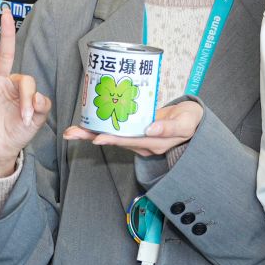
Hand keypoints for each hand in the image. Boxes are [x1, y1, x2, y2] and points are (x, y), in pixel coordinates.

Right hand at [0, 6, 49, 177]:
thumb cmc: (17, 133)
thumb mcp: (37, 121)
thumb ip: (41, 107)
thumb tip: (36, 97)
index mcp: (18, 85)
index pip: (25, 79)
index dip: (28, 97)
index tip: (27, 116)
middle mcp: (0, 80)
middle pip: (3, 50)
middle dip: (4, 30)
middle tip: (5, 9)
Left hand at [66, 99, 202, 157]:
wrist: (193, 121)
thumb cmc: (190, 121)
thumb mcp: (185, 124)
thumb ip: (169, 128)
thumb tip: (150, 128)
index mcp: (153, 143)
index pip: (129, 141)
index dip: (112, 139)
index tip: (97, 137)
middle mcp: (142, 143)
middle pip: (114, 140)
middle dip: (92, 136)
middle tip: (71, 133)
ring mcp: (138, 138)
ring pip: (112, 136)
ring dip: (91, 133)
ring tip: (72, 130)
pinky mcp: (135, 130)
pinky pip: (116, 130)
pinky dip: (101, 126)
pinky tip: (88, 122)